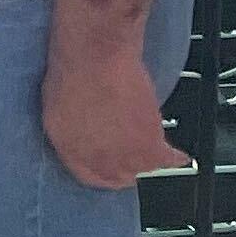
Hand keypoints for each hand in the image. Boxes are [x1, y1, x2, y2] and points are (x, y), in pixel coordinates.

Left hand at [42, 3, 176, 189]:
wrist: (96, 59)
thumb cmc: (71, 72)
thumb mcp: (57, 108)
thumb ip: (72, 132)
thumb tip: (83, 136)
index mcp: (69, 151)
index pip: (88, 177)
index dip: (101, 172)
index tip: (108, 168)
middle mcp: (97, 162)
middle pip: (117, 177)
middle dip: (123, 168)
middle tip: (129, 154)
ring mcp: (126, 158)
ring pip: (142, 167)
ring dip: (146, 157)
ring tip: (146, 143)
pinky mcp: (152, 148)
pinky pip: (169, 159)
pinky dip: (175, 156)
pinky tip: (177, 155)